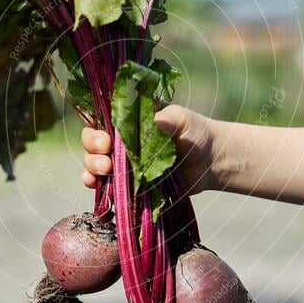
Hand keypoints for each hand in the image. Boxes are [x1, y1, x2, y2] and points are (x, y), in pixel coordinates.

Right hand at [80, 105, 216, 193]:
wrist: (211, 161)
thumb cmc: (195, 132)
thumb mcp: (179, 119)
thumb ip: (159, 121)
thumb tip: (141, 125)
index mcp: (129, 120)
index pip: (101, 121)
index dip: (96, 131)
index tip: (107, 141)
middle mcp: (121, 140)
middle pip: (92, 143)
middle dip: (93, 150)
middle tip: (106, 156)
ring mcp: (124, 163)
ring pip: (94, 163)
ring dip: (92, 167)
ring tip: (105, 171)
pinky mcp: (130, 183)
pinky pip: (105, 184)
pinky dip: (95, 184)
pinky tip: (94, 184)